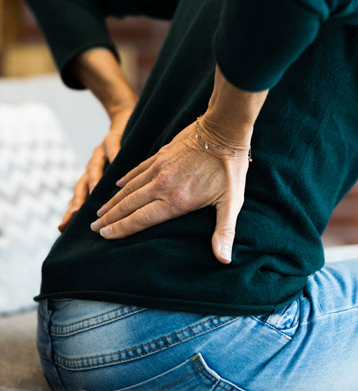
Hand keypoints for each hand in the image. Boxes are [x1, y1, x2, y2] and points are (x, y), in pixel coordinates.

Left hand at [58, 104, 135, 232]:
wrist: (125, 119)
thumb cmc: (123, 151)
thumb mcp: (116, 172)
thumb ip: (113, 190)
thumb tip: (115, 215)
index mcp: (91, 177)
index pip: (78, 197)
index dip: (70, 212)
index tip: (62, 229)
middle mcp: (92, 166)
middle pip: (81, 185)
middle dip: (78, 200)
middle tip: (76, 215)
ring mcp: (100, 152)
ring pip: (94, 168)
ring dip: (94, 180)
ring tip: (95, 192)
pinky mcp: (112, 138)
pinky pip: (113, 147)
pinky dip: (114, 153)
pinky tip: (117, 160)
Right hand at [89, 117, 252, 264]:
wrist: (223, 130)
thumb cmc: (230, 168)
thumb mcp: (231, 202)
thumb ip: (225, 231)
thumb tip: (224, 260)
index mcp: (176, 200)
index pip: (141, 219)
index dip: (121, 229)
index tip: (104, 236)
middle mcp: (162, 185)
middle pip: (129, 205)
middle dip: (110, 218)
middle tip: (93, 228)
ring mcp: (159, 168)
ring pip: (129, 188)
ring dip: (113, 201)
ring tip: (99, 211)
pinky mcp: (161, 154)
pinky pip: (137, 170)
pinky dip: (125, 179)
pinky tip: (117, 185)